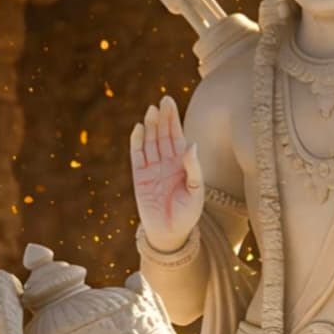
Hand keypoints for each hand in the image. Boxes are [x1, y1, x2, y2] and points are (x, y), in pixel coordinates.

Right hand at [130, 94, 203, 252]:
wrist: (171, 233)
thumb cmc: (188, 213)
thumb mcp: (196, 190)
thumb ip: (193, 168)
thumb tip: (191, 144)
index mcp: (182, 162)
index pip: (176, 135)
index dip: (173, 119)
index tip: (169, 102)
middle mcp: (166, 162)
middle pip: (163, 134)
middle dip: (163, 118)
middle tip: (163, 101)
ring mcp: (152, 168)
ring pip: (150, 142)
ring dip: (150, 126)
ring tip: (151, 111)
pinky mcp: (140, 177)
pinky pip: (137, 156)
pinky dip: (137, 142)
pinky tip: (138, 128)